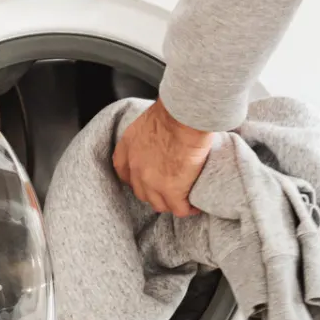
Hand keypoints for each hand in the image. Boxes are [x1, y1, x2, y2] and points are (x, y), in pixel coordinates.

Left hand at [112, 99, 212, 216]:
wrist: (185, 116)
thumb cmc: (172, 111)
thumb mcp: (148, 121)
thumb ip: (148, 136)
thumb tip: (161, 140)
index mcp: (127, 150)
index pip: (124, 174)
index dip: (137, 179)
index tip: (148, 179)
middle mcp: (135, 169)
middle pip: (142, 193)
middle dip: (154, 193)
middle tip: (169, 189)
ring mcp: (152, 183)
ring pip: (159, 204)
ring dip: (171, 203)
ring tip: (183, 199)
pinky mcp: (173, 190)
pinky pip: (179, 209)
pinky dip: (188, 208)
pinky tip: (194, 205)